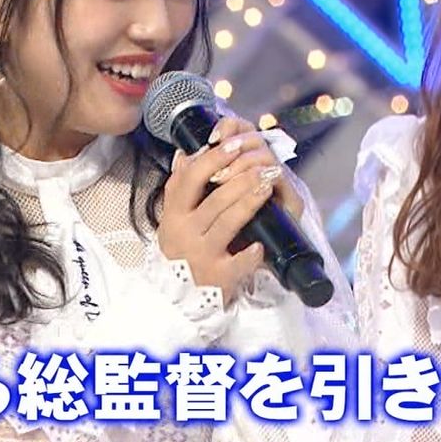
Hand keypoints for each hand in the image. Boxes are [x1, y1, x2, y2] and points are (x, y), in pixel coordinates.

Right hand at [156, 116, 301, 305]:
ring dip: (249, 202)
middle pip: (214, 198)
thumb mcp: (172, 218)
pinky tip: (260, 243)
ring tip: (268, 185)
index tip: (233, 144)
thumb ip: (178, 187)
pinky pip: (236, 263)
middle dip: (241, 178)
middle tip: (264, 165)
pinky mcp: (217, 277)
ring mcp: (201, 254)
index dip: (212, 160)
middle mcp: (185, 232)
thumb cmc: (180, 249)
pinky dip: (249, 254)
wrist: (176, 297)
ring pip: (227, 223)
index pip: (190, 179)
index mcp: (174, 214)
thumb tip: (184, 154)